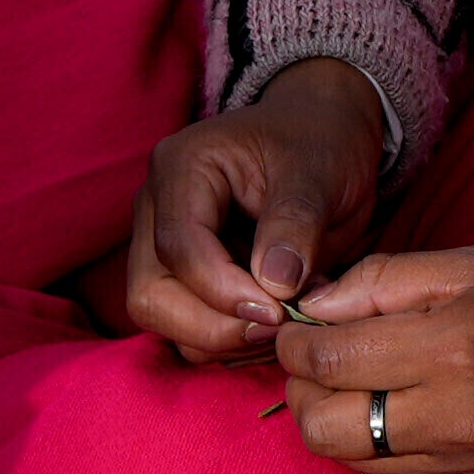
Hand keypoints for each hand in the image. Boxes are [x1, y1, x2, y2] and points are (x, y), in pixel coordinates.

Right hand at [120, 56, 393, 358]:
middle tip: (279, 329)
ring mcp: (163, 242)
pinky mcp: (182, 273)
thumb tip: (274, 286)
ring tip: (287, 321)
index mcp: (183, 167)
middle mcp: (157, 207)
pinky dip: (229, 338)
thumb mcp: (320, 173)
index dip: (225, 292)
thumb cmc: (320, 143)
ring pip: (164, 318)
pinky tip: (275, 322)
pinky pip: (188, 326)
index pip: (179, 249)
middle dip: (214, 327)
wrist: (323, 135)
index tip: (280, 312)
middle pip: (151, 295)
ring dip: (223, 338)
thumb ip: (295, 225)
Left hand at [265, 245, 473, 473]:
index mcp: (448, 349)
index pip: (326, 361)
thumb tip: (314, 306)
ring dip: (333, 421)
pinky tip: (392, 414)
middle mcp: (447, 418)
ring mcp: (458, 464)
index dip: (292, 342)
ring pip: (348, 460)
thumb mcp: (473, 265)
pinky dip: (373, 449)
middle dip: (300, 390)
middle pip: (321, 426)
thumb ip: (384, 280)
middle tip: (315, 362)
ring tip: (354, 384)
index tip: (297, 327)